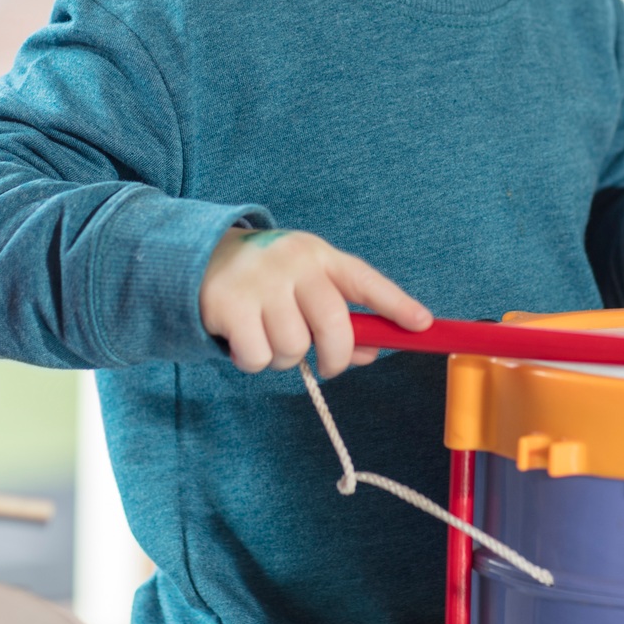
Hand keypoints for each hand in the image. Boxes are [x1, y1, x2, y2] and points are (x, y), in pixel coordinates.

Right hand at [201, 228, 430, 377]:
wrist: (201, 258)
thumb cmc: (270, 280)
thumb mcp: (307, 286)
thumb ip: (341, 317)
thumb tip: (371, 352)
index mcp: (320, 257)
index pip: (365, 280)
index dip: (396, 304)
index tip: (423, 324)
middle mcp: (294, 263)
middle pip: (334, 325)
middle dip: (335, 357)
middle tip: (327, 366)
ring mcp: (261, 281)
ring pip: (294, 348)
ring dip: (286, 358)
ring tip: (270, 337)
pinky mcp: (230, 304)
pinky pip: (258, 357)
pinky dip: (254, 360)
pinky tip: (245, 340)